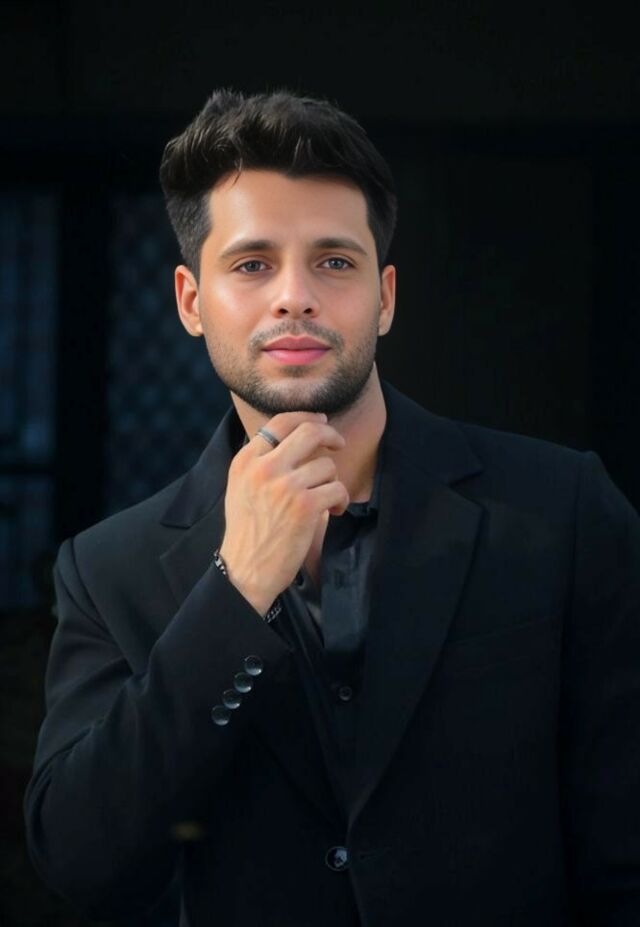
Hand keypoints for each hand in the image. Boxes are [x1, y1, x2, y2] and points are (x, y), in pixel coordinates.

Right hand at [219, 412, 349, 616]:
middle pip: (309, 432)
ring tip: (326, 499)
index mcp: (246, 461)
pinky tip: (334, 511)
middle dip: (331, 434)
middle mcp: (264, 468)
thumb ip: (262, 461)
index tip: (322, 423)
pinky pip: (337, 489)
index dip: (307, 417)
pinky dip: (341, 500)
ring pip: (327, 466)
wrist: (246, 570)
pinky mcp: (306, 506)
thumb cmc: (248, 531)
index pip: (280, 422)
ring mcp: (286, 486)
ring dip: (332, 481)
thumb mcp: (241, 487)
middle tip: (339, 443)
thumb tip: (295, 437)